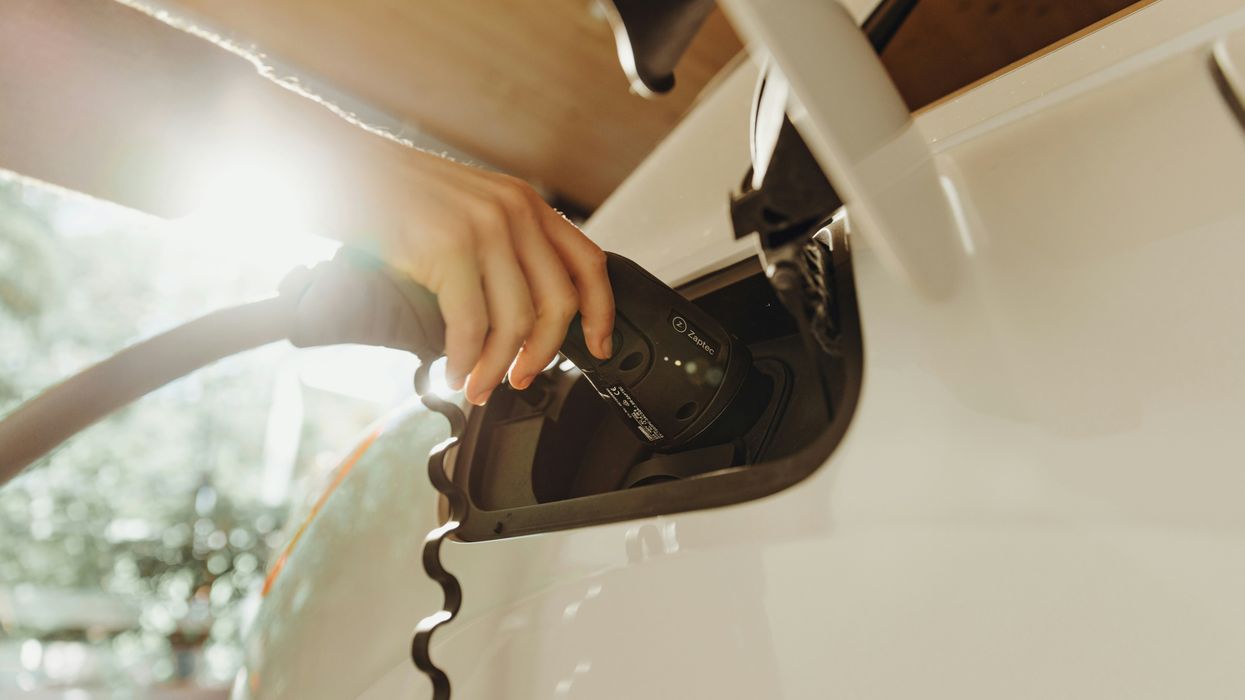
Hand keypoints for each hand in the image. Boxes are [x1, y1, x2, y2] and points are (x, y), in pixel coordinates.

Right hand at [374, 150, 614, 404]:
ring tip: (478, 384)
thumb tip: (521, 317)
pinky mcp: (448, 247)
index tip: (598, 346)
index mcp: (525, 204)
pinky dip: (465, 360)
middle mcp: (514, 212)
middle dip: (543, 353)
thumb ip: (502, 248)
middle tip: (521, 377)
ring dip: (497, 366)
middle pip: (558, 303)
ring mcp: (483, 228)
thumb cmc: (392, 195)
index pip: (588, 262)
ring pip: (516, 321)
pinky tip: (454, 372)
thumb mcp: (467, 210)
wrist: (337, 166)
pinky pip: (471, 324)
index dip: (601, 312)